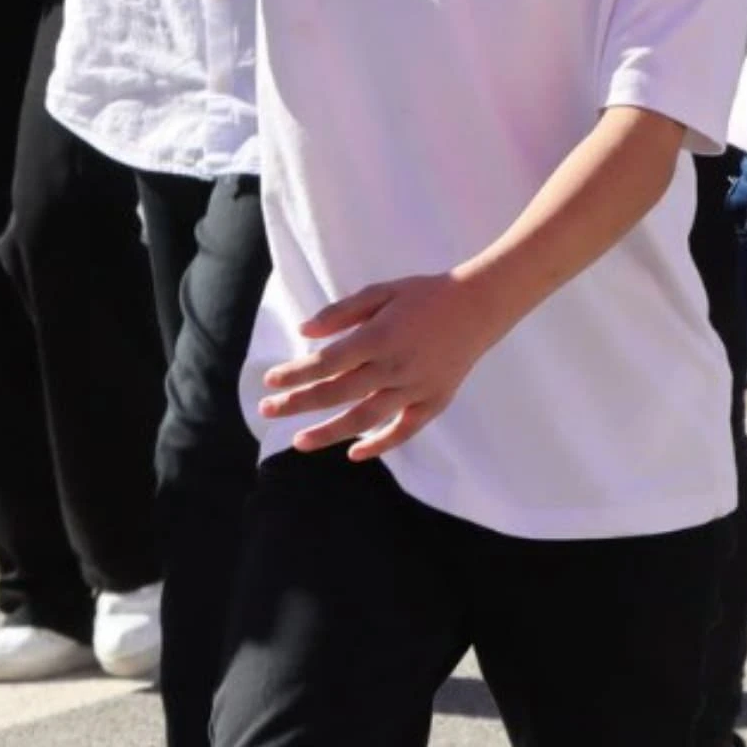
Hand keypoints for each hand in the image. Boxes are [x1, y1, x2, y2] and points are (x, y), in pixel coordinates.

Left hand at [258, 271, 514, 459]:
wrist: (479, 306)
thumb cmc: (424, 295)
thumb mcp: (381, 291)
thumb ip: (341, 312)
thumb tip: (304, 331)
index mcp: (379, 337)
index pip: (326, 363)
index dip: (295, 375)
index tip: (270, 381)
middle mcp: (395, 367)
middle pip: (337, 393)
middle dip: (297, 404)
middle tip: (267, 409)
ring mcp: (416, 388)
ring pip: (365, 419)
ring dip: (329, 433)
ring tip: (299, 441)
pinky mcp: (434, 401)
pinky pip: (404, 430)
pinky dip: (380, 445)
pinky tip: (354, 454)